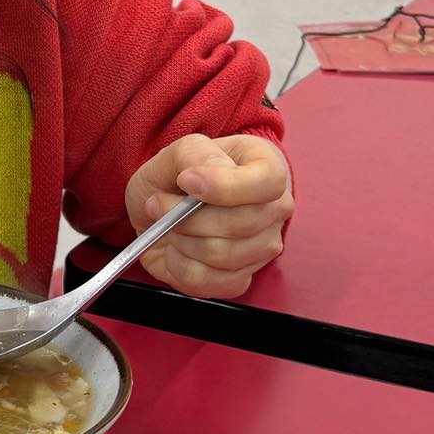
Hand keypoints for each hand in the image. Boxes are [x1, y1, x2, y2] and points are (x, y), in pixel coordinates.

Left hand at [125, 133, 291, 299]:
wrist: (165, 205)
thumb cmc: (179, 175)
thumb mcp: (177, 151)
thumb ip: (194, 153)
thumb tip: (200, 177)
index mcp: (268, 168)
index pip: (268, 182)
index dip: (226, 186)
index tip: (186, 181)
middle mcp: (275, 210)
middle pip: (242, 224)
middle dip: (188, 217)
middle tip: (158, 204)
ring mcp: (263, 248)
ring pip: (223, 255)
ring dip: (182, 240)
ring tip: (169, 225)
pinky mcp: (242, 278)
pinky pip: (211, 282)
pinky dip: (180, 266)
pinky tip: (176, 249)